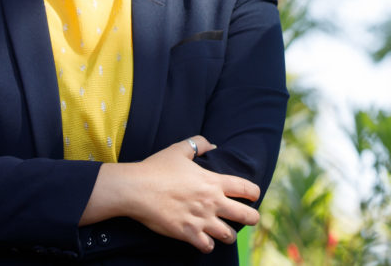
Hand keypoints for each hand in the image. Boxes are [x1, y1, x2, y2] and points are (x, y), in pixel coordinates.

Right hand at [82, 135, 261, 252]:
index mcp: (213, 181)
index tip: (254, 196)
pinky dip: (208, 245)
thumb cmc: (156, 168)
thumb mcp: (179, 149)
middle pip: (246, 215)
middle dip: (252, 218)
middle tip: (251, 219)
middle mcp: (212, 202)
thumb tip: (213, 145)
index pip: (246, 188)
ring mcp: (201, 219)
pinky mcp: (187, 233)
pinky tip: (205, 241)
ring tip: (226, 233)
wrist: (135, 189)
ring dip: (229, 235)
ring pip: (229, 235)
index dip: (254, 193)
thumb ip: (199, 143)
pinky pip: (207, 246)